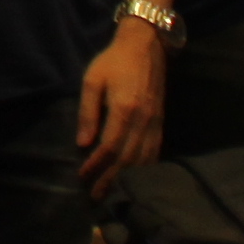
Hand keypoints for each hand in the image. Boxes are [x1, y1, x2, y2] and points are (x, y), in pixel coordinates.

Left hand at [77, 22, 169, 193]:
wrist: (146, 46)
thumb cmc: (114, 61)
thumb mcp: (93, 81)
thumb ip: (88, 112)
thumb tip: (82, 144)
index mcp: (125, 110)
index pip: (110, 147)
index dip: (96, 165)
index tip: (82, 176)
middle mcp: (143, 120)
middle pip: (127, 159)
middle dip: (111, 180)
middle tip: (95, 196)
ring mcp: (155, 123)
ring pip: (143, 160)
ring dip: (128, 180)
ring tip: (113, 194)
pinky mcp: (161, 123)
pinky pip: (154, 152)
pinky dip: (144, 169)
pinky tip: (136, 179)